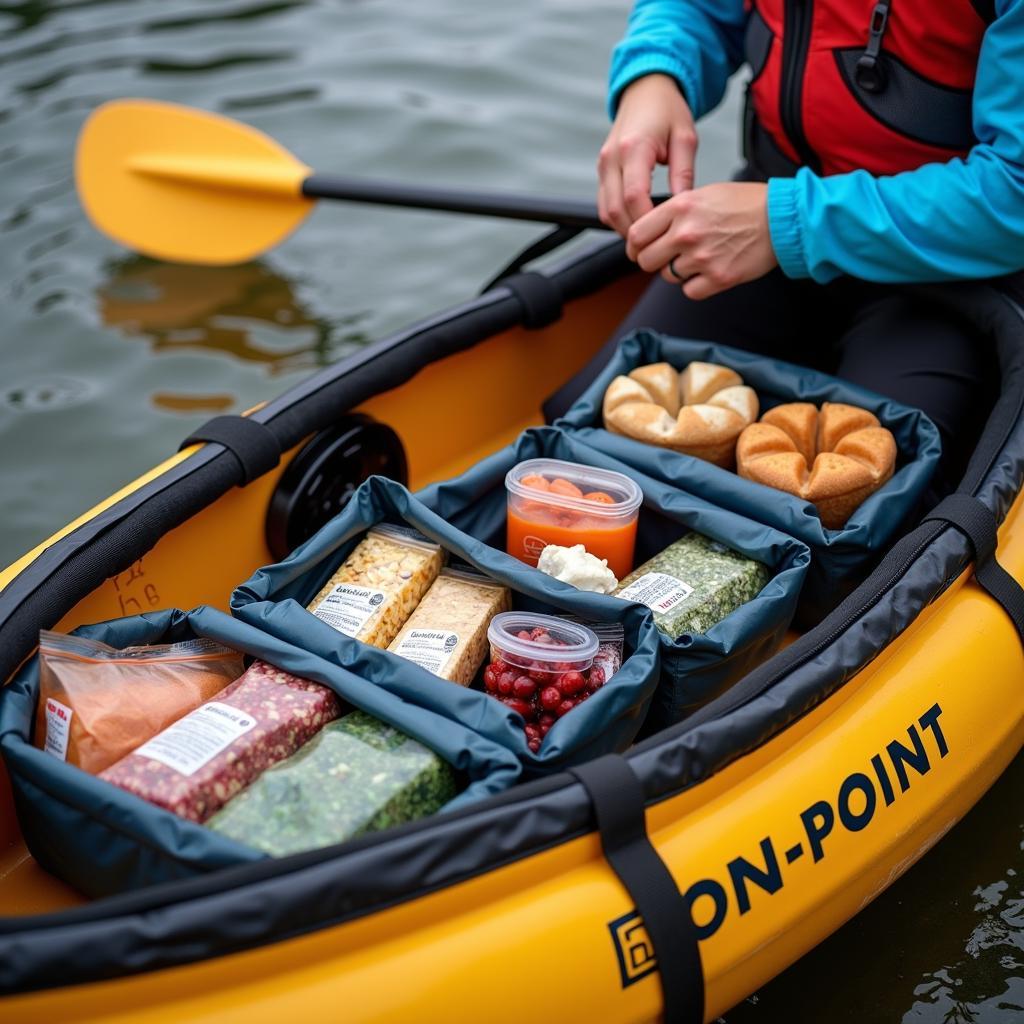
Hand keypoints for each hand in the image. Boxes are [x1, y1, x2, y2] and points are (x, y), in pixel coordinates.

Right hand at [597, 74, 696, 236]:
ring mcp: (603, 165)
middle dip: (634, 231)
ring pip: (606, 210)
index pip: (633, 196)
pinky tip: (637, 221)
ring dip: (624, 227)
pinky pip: (604, 203)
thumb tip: (681, 207)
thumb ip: (683, 174)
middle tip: (656, 244)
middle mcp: (612, 157)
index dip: (647, 220)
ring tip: (648, 237)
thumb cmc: (668, 111)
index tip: (664, 233)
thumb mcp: (685, 138)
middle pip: (615, 209)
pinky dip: (618, 217)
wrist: (645, 90)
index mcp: (633, 147)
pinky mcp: (602, 170)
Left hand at [626, 182, 777, 299]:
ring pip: (668, 276)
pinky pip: (689, 291)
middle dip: (654, 261)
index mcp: (680, 207)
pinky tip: (710, 270)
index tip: (639, 250)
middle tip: (668, 257)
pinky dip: (696, 285)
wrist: (782, 218)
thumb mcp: (703, 195)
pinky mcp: (718, 278)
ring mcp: (702, 257)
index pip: (636, 235)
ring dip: (679, 271)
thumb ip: (674, 212)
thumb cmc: (745, 205)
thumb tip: (648, 232)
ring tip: (700, 257)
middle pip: (646, 260)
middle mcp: (686, 233)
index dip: (634, 246)